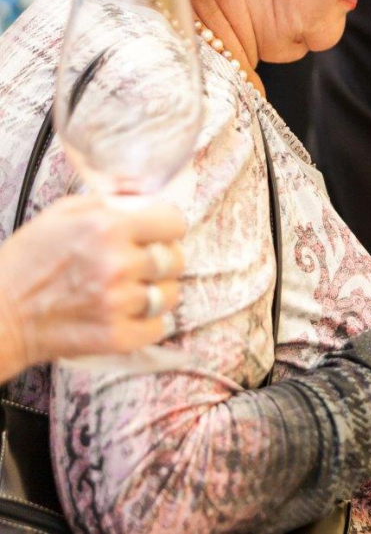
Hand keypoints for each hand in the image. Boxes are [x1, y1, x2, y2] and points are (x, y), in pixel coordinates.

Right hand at [0, 195, 185, 379]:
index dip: (166, 228)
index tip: (158, 235)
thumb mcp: (61, 214)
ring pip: (171, 294)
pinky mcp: (116, 336)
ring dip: (156, 293)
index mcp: (108, 228)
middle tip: (140, 266)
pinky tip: (125, 315)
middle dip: (163, 260)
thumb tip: (145, 201)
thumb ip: (108, 203)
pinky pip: (159, 327)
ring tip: (130, 292)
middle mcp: (118, 264)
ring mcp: (119, 303)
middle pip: (177, 259)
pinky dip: (147, 323)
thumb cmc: (27, 261)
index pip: (174, 222)